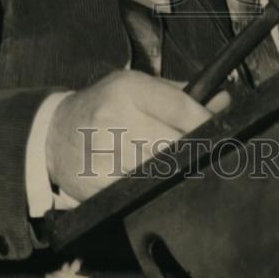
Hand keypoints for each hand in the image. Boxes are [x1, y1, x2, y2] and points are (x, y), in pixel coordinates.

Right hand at [46, 70, 229, 202]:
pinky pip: (141, 190)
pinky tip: (155, 182)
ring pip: (160, 170)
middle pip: (174, 143)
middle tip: (207, 154)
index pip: (181, 107)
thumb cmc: (103, 105)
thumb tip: (224, 101)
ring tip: (180, 168)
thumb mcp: (135, 87)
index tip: (224, 132)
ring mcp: (105, 153)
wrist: (54, 133)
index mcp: (128, 88)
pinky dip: (154, 189)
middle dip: (195, 150)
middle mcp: (115, 118)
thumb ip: (180, 95)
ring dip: (176, 172)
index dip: (208, 122)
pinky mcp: (99, 183)